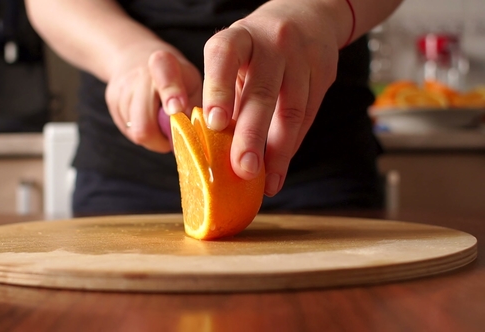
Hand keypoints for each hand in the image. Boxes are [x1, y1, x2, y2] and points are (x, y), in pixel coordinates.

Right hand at [105, 46, 201, 152]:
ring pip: (135, 130)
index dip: (172, 93)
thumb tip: (200, 135)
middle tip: (171, 137)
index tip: (177, 109)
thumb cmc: (175, 78)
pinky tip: (147, 119)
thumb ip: (196, 108)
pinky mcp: (111, 99)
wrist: (135, 56)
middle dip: (160, 140)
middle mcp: (141, 74)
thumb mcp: (192, 84)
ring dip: (151, 137)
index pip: (166, 75)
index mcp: (166, 65)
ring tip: (160, 124)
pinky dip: (140, 132)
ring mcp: (123, 87)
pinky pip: (126, 129)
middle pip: (144, 122)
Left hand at [201, 0, 344, 195]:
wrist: (305, 16)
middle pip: (262, 92)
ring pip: (291, 109)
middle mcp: (271, 42)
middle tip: (243, 169)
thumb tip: (208, 148)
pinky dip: (292, 146)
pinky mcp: (324, 71)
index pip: (225, 58)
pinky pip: (308, 116)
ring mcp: (302, 56)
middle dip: (251, 135)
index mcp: (238, 36)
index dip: (218, 90)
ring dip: (278, 151)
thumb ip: (223, 96)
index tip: (214, 124)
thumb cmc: (255, 50)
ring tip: (265, 181)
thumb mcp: (233, 59)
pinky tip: (280, 169)